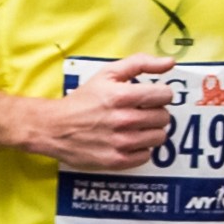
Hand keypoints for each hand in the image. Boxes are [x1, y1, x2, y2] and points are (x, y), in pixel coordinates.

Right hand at [44, 57, 174, 171]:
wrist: (54, 128)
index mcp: (121, 96)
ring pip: (159, 137)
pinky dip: (140, 148)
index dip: (160, 94)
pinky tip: (127, 141)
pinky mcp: (117, 161)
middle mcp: (122, 120)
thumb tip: (170, 62)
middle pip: (164, 117)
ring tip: (135, 126)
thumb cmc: (83, 99)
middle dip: (155, 112)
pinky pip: (146, 155)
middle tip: (140, 112)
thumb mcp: (107, 74)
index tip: (151, 97)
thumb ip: (140, 64)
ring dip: (150, 131)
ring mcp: (120, 143)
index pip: (165, 95)